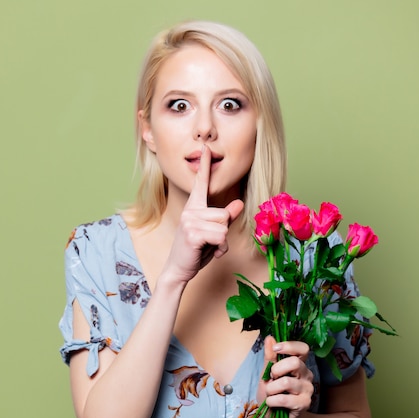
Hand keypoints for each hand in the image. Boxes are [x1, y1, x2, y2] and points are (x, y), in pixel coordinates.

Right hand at [163, 145, 243, 283]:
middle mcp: (190, 211)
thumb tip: (239, 203)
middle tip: (209, 241)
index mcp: (194, 207)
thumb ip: (226, 218)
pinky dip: (220, 248)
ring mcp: (189, 221)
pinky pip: (220, 236)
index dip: (204, 166)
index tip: (206, 148)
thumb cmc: (196, 251)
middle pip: (224, 214)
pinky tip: (208, 251)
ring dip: (221, 241)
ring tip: (208, 246)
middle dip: (223, 231)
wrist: (179, 269)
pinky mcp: (192, 233)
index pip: (201, 183)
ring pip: (223, 226)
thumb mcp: (214, 233)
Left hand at [258, 336, 314, 417]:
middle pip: (294, 362)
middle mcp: (307, 374)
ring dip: (271, 389)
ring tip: (270, 394)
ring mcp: (308, 389)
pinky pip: (284, 399)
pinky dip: (272, 401)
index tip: (276, 349)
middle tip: (271, 378)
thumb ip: (270, 357)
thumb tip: (270, 337)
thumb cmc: (272, 394)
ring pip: (286, 382)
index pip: (303, 348)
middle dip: (276, 370)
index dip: (289, 346)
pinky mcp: (305, 404)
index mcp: (299, 364)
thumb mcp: (267, 374)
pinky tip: (271, 403)